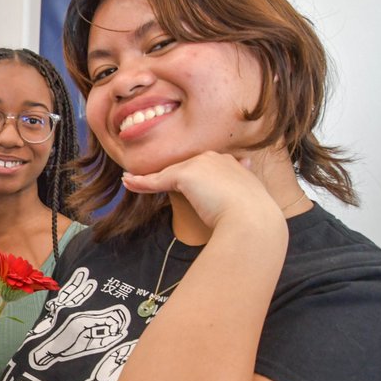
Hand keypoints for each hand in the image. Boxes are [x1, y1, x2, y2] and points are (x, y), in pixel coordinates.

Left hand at [122, 151, 282, 233]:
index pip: (203, 167)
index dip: (189, 176)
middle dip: (168, 175)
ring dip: (148, 179)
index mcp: (232, 164)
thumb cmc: (253, 221)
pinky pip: (157, 179)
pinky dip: (141, 183)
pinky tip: (128, 182)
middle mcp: (216, 158)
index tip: (181, 181)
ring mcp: (201, 164)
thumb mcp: (246, 204)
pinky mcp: (185, 175)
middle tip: (148, 181)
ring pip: (168, 172)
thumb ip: (237, 198)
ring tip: (131, 181)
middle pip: (183, 167)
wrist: (253, 222)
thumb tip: (236, 205)